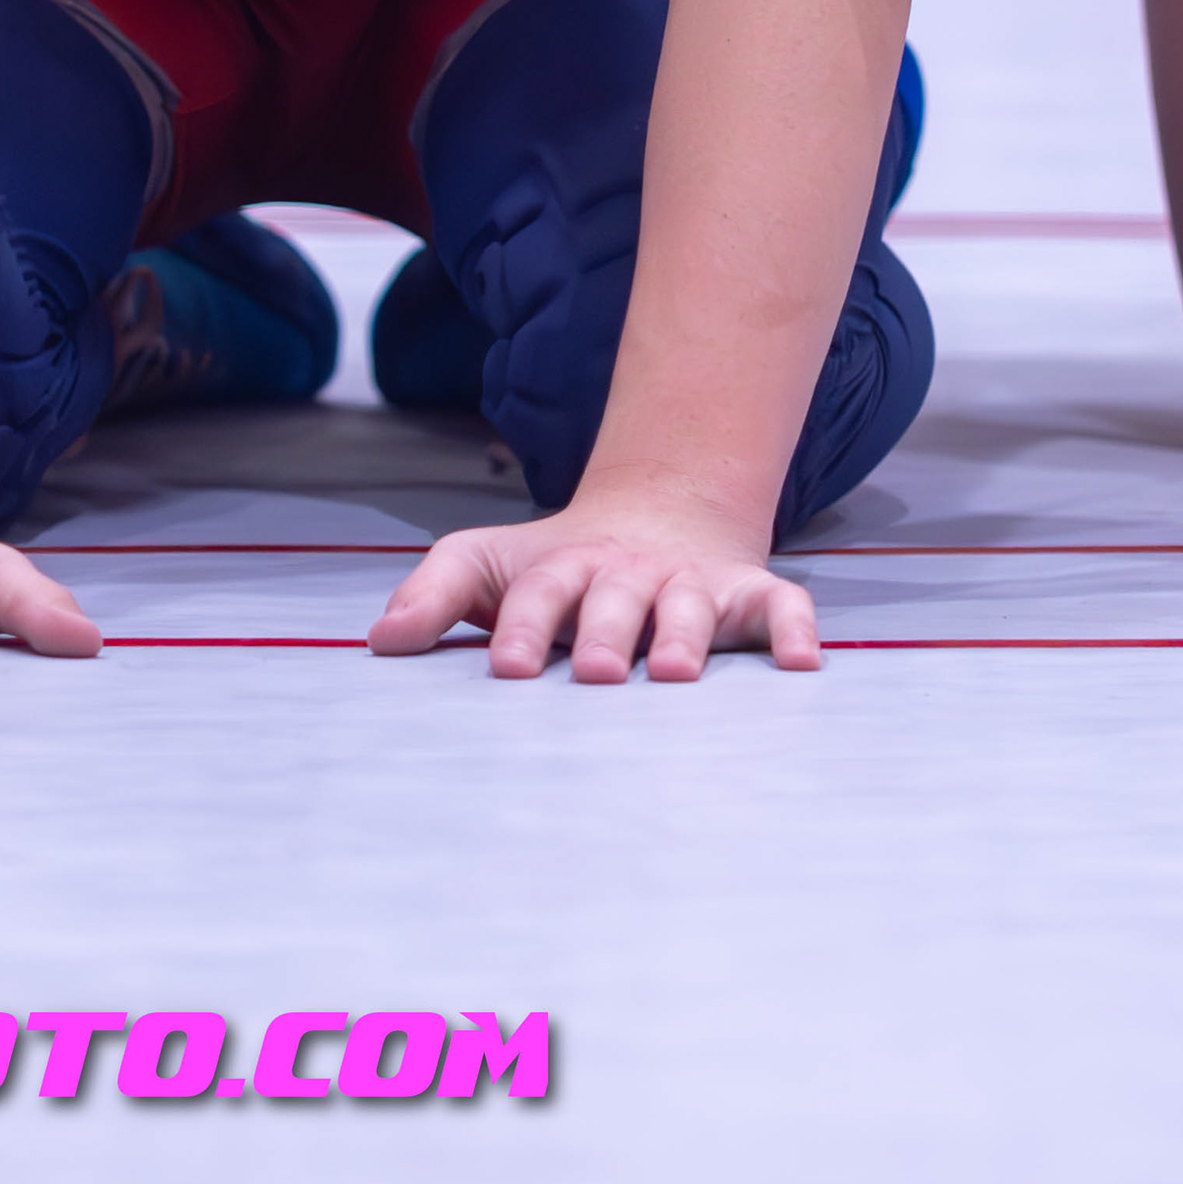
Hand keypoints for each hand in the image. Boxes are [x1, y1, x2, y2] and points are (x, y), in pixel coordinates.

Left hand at [369, 489, 822, 682]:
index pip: (537, 592)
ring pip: (692, 606)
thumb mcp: (492, 565)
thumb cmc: (560, 569)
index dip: (521, 626)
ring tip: (676, 672)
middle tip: (595, 672)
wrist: (661, 511)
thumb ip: (436, 594)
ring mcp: (690, 585)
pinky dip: (794, 628)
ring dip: (685, 635)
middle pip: (615, 600)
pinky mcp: (746, 596)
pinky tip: (804, 662)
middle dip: (605, 632)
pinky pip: (779, 608)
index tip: (505, 664)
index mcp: (564, 569)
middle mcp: (628, 576)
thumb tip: (378, 641)